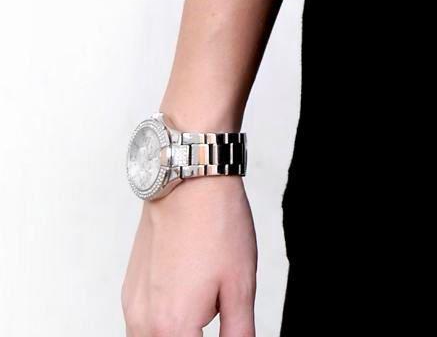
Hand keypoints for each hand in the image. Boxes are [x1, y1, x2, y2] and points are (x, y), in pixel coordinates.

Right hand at [121, 175, 257, 334]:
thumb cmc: (216, 224)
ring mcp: (132, 307)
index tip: (229, 332)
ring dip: (176, 336)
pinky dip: (162, 328)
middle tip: (214, 319)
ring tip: (202, 320)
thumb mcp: (241, 286)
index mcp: (172, 327)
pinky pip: (141, 329)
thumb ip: (239, 333)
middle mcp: (144, 323)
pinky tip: (187, 308)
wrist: (189, 180)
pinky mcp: (129, 292)